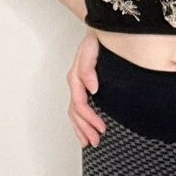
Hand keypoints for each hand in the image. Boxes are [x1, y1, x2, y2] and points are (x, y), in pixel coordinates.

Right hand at [66, 31, 105, 147]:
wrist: (100, 32)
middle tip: (96, 142)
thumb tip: (92, 88)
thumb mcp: (90, 50)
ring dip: (81, 129)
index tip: (101, 128)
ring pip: (74, 114)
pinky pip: (78, 109)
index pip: (80, 104)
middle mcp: (75, 85)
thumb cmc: (95, 41)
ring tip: (89, 143)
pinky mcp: (83, 88)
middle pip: (76, 113)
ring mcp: (78, 87)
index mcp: (75, 78)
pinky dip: (80, 123)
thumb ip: (88, 68)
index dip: (90, 118)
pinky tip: (85, 131)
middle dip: (85, 129)